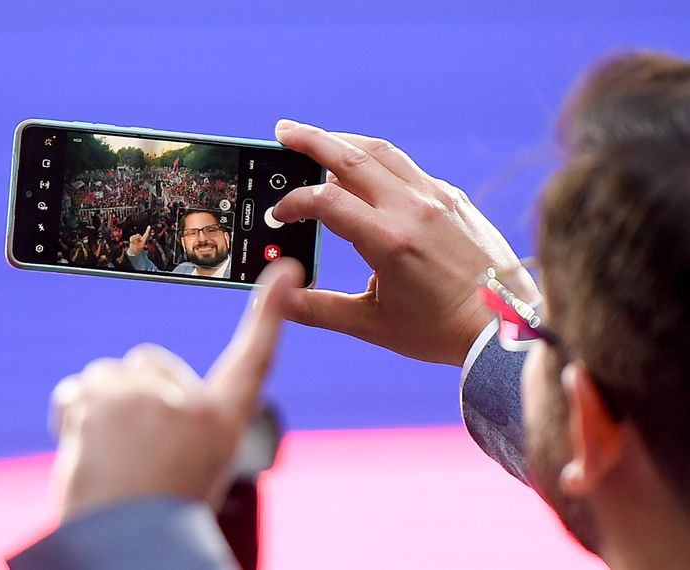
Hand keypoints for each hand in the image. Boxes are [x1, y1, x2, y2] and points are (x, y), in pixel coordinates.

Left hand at [49, 259, 302, 520]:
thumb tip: (140, 375)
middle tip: (134, 447)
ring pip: (110, 374)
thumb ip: (176, 415)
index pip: (255, 357)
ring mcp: (145, 397)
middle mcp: (190, 402)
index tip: (287, 273)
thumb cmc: (156, 511)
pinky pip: (78, 388)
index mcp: (223, 420)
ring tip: (110, 455)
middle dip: (135, 392)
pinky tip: (86, 450)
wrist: (123, 546)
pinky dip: (75, 413)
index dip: (271, 312)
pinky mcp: (102, 398)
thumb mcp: (188, 463)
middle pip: (151, 362)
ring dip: (103, 405)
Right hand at [127, 225, 150, 256]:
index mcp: (143, 240)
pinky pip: (131, 237)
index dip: (148, 230)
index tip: (149, 226)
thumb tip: (134, 237)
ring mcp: (136, 237)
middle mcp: (140, 238)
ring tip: (134, 244)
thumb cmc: (137, 249)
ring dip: (133, 240)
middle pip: (138, 235)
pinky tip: (132, 242)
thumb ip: (136, 241)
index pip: (146, 234)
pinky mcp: (133, 238)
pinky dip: (131, 240)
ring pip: (134, 236)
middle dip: (136, 238)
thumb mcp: (137, 246)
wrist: (134, 251)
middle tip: (136, 243)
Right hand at [272, 120, 537, 365]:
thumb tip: (280, 299)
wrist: (504, 325)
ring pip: (382, 153)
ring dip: (345, 141)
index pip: (327, 201)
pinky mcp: (453, 199)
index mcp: (390, 241)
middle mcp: (413, 209)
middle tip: (282, 130)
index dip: (294, 202)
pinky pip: (408, 169)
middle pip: (351, 156)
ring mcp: (437, 198)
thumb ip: (320, 310)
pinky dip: (378, 162)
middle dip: (310, 140)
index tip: (280, 214)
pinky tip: (364, 174)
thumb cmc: (440, 330)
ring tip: (318, 140)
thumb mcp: (372, 325)